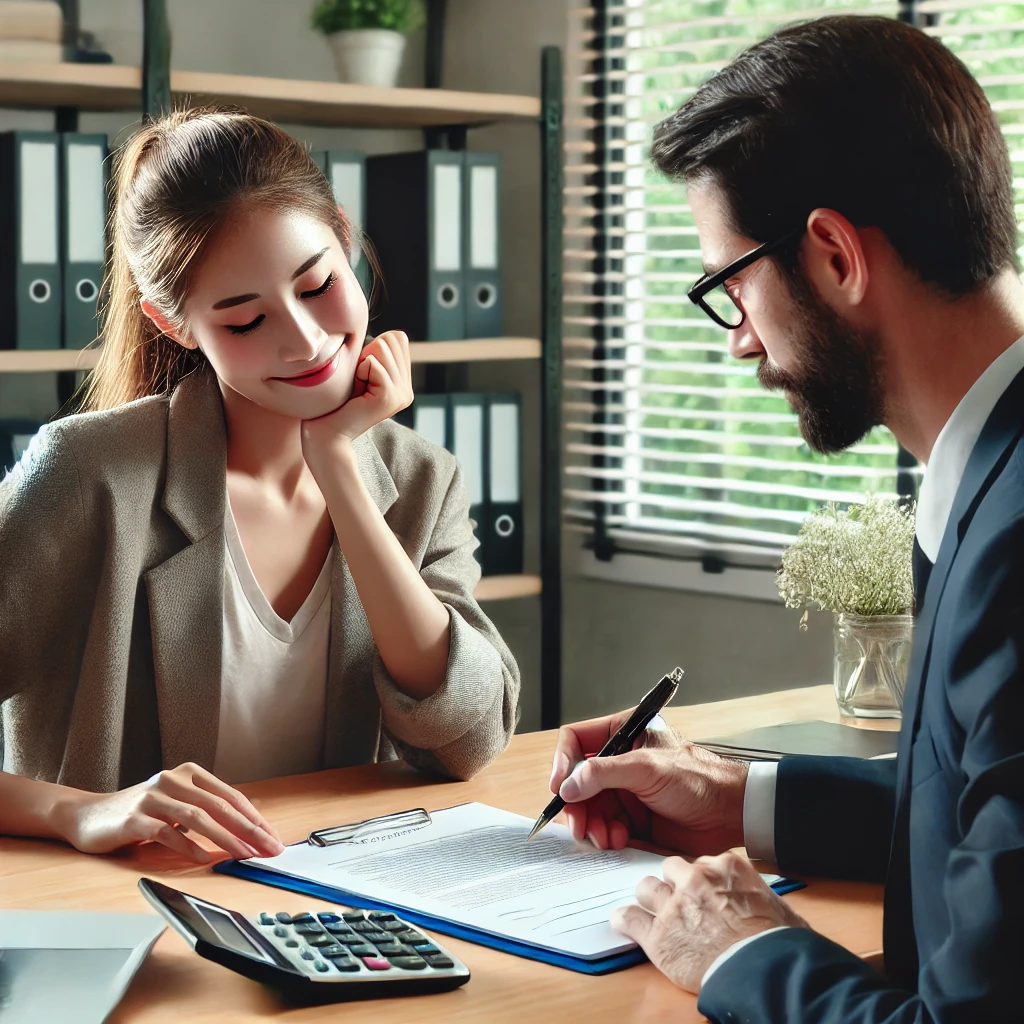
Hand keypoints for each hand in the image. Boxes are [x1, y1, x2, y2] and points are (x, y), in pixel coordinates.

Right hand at [52, 762, 285, 862]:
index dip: (255, 818)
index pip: (231, 796)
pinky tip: (204, 859)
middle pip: (220, 806)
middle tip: (268, 848)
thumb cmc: (141, 812)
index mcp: (190, 773)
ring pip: (197, 817)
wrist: (89, 815)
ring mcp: (153, 797)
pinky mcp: (134, 818)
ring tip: (244, 855)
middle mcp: (173, 780)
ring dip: (225, 838)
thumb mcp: (177, 803)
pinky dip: (188, 847)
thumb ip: (206, 809)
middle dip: (249, 829)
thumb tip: (247, 829)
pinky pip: (167, 833)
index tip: (273, 838)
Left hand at [301, 330, 412, 466]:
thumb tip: (390, 334)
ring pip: (383, 349)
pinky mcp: (390, 397)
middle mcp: (407, 390)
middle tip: (359, 380)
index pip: (398, 338)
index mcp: (403, 383)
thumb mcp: (360, 372)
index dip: (373, 347)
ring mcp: (401, 395)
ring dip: (362, 364)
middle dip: (368, 354)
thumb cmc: (335, 401)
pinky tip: (356, 391)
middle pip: (392, 340)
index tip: (361, 373)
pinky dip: (360, 372)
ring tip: (357, 387)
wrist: (327, 433)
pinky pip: (374, 364)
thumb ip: (377, 354)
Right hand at [549, 710, 747, 853]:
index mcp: (622, 735)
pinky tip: (619, 842)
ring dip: (592, 826)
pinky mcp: (631, 819)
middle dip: (576, 805)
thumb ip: (603, 774)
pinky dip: (606, 838)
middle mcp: (618, 762)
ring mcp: (624, 791)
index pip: (576, 740)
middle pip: (576, 781)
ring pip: (588, 808)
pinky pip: (604, 828)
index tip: (560, 787)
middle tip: (581, 827)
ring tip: (606, 838)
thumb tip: (566, 787)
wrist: (730, 815)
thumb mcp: (647, 769)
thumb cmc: (698, 779)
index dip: (562, 762)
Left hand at [612, 852, 809, 992]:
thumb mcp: (777, 907)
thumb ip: (757, 895)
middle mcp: (695, 880)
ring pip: (646, 888)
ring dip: (651, 900)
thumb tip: (761, 904)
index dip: (701, 880)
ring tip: (656, 914)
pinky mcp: (658, 935)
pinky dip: (625, 920)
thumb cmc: (779, 943)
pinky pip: (628, 917)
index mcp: (725, 867)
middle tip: (682, 904)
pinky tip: (626, 923)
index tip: (704, 893)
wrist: (766, 971)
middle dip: (674, 885)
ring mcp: (673, 906)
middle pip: (670, 869)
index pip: (701, 862)